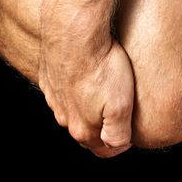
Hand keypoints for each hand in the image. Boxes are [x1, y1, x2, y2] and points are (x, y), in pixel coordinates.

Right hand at [39, 17, 133, 157]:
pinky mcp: (49, 76)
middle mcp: (63, 116)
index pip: (102, 149)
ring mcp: (54, 96)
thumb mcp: (120, 107)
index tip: (132, 132)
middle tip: (123, 113)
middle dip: (104, 127)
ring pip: (74, 111)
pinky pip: (65, 90)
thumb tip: (117, 146)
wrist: (75, 32)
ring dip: (90, 107)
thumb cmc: (103, 67)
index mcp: (81, 129)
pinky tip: (90, 76)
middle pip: (87, 131)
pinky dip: (77, 89)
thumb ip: (118, 134)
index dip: (119, 144)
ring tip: (108, 93)